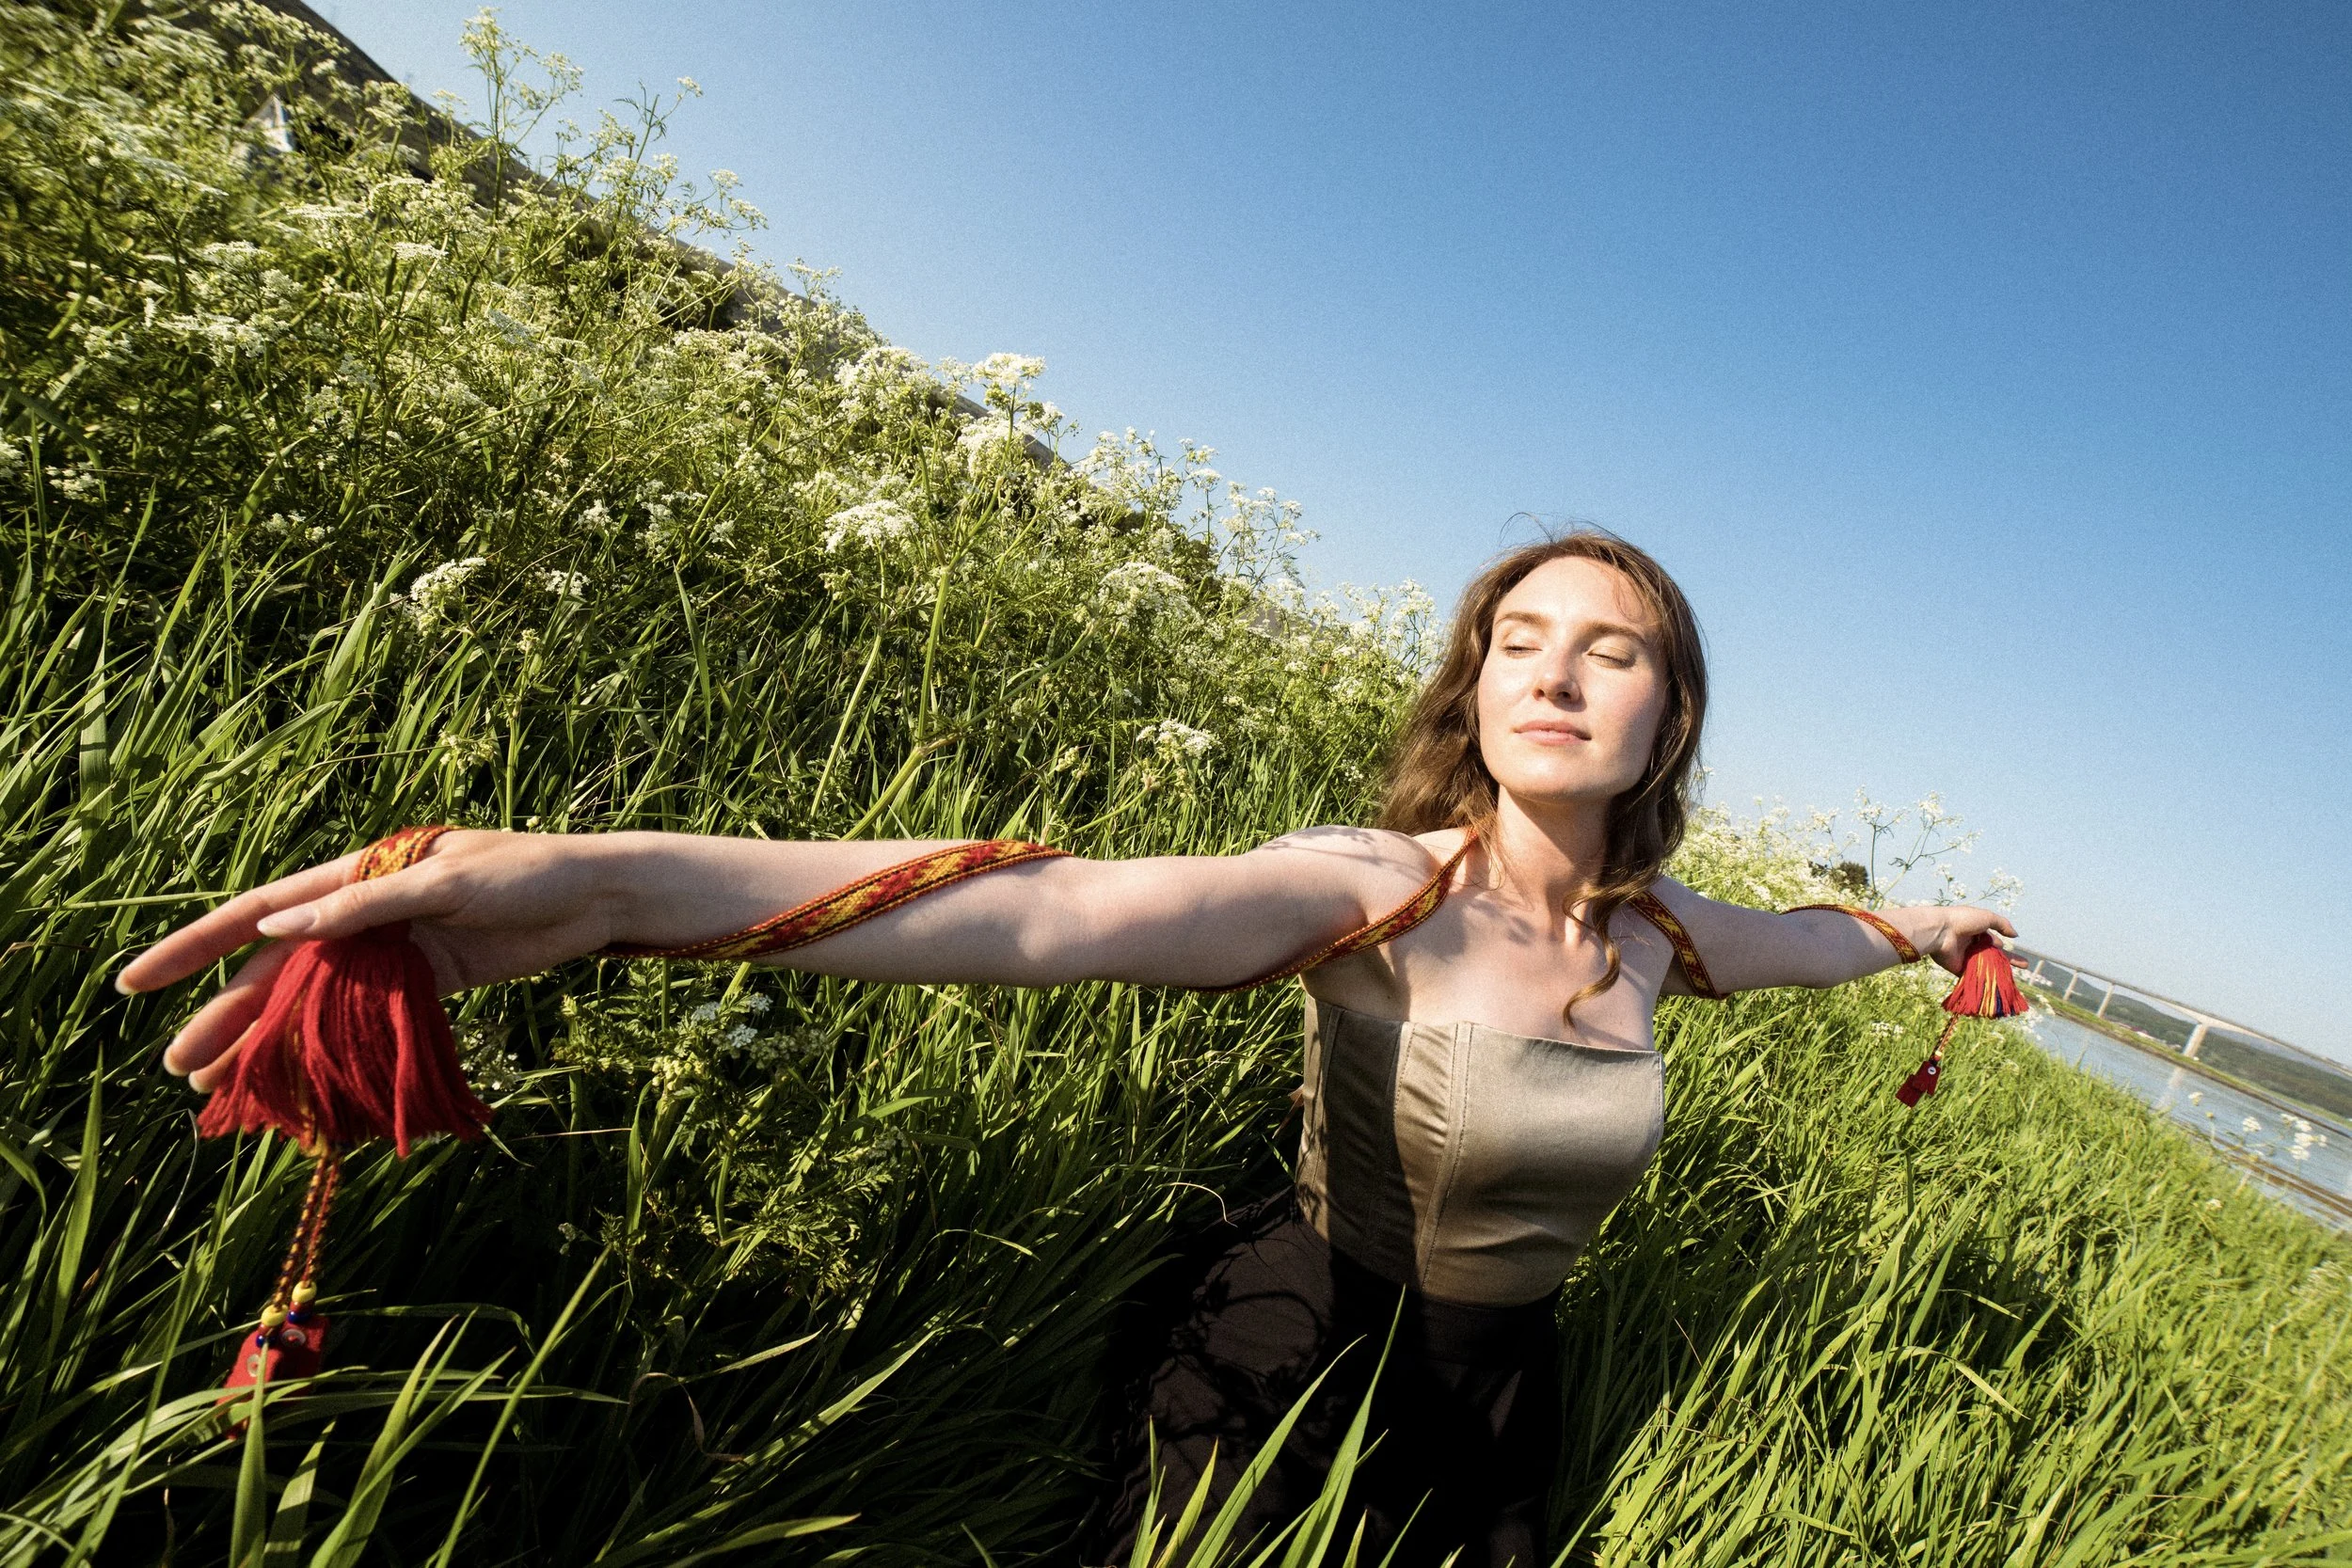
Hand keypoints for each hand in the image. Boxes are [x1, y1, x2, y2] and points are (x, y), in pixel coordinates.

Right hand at [115, 831, 628, 1092]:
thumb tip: (279, 924)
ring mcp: (393, 949)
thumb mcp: (447, 884)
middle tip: (181, 1068)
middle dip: (228, 1015)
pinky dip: (328, 1048)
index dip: (196, 947)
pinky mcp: (426, 981)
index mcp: (358, 874)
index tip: (138, 982)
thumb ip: (365, 907)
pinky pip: (362, 1017)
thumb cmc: (528, 873)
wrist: (597, 895)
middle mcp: (365, 912)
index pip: (259, 911)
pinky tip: (299, 1081)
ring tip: (223, 1090)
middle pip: (278, 967)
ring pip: (314, 999)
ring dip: (271, 1040)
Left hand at [1918, 905, 2017, 977]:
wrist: (1940, 932)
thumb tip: (2015, 935)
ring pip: (1986, 966)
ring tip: (2013, 977)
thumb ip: (2002, 924)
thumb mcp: (1987, 917)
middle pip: (1992, 954)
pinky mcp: (1960, 969)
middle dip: (2008, 960)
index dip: (2000, 944)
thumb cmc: (1963, 920)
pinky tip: (1999, 986)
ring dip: (1999, 971)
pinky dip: (1986, 980)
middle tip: (2024, 965)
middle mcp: (1971, 944)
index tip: (2005, 946)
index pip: (1992, 939)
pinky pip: (1975, 976)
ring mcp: (1966, 957)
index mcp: (1975, 930)